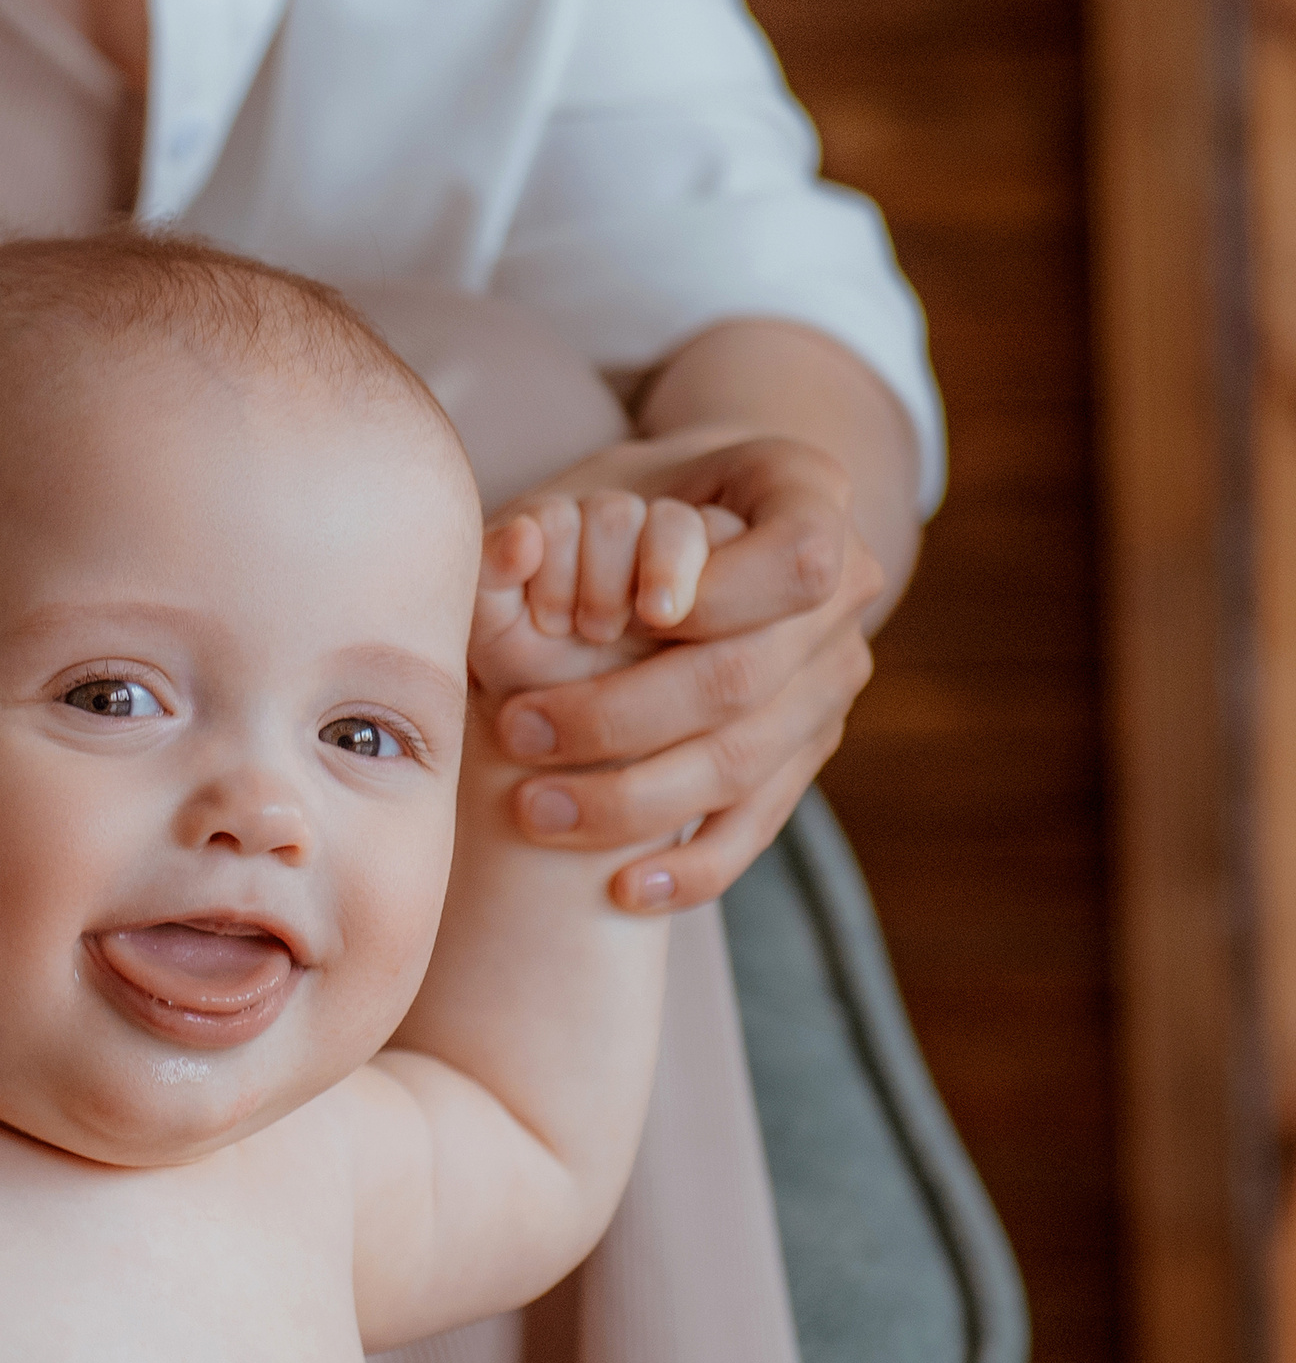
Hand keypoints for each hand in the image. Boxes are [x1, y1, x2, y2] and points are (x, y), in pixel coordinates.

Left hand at [483, 436, 883, 911]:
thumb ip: (554, 513)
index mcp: (808, 494)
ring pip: (746, 762)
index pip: (798, 559)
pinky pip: (759, 823)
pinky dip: (693, 864)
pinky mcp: (807, 752)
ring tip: (537, 809)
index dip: (715, 594)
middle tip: (517, 731)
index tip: (621, 616)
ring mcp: (832, 679)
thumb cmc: (623, 496)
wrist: (689, 533)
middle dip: (619, 716)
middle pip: (747, 677)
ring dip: (633, 797)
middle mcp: (846, 591)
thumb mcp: (596, 474)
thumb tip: (520, 546)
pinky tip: (625, 888)